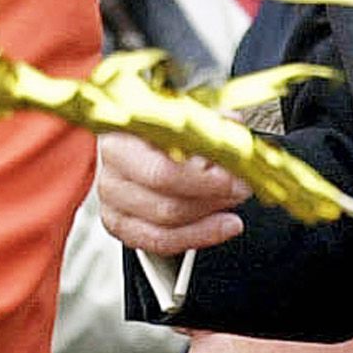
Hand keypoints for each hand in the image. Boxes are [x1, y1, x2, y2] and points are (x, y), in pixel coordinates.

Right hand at [96, 130, 244, 254]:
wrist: (136, 141)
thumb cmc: (158, 126)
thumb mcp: (184, 110)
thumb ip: (207, 120)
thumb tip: (232, 126)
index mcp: (122, 136)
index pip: (163, 172)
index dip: (203, 181)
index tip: (234, 179)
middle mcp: (112, 170)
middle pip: (165, 204)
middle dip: (211, 202)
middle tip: (240, 192)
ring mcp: (112, 200)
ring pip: (163, 228)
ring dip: (207, 224)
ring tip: (231, 214)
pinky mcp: (118, 224)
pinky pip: (157, 242)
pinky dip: (194, 238)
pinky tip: (217, 228)